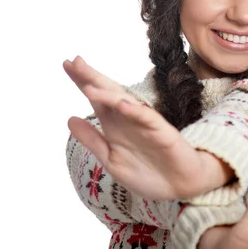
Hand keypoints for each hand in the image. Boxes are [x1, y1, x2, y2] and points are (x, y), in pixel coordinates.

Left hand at [63, 56, 229, 199]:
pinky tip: (122, 104)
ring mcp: (145, 123)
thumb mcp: (111, 159)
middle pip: (108, 93)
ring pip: (125, 102)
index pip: (96, 98)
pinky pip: (148, 118)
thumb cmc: (148, 174)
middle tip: (74, 61)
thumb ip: (92, 139)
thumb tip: (69, 118)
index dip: (82, 82)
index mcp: (115, 125)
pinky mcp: (162, 132)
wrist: (181, 187)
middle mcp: (128, 119)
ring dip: (108, 93)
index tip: (66, 65)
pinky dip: (135, 111)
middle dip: (91, 77)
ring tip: (88, 85)